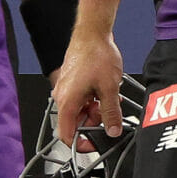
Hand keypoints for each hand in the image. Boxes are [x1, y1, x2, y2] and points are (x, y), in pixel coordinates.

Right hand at [53, 29, 125, 145]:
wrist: (92, 32)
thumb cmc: (96, 54)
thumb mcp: (109, 89)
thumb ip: (111, 114)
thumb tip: (113, 130)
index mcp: (67, 102)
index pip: (67, 135)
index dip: (81, 144)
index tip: (95, 145)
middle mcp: (62, 97)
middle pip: (75, 123)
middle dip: (94, 123)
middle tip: (110, 117)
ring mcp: (66, 89)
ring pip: (80, 111)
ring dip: (96, 111)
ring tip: (110, 101)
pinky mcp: (71, 82)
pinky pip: (81, 99)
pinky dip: (93, 101)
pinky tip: (106, 93)